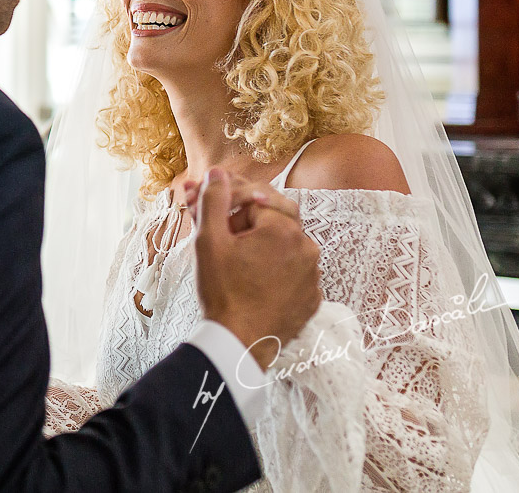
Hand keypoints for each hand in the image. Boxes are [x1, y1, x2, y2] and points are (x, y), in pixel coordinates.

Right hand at [189, 169, 321, 369]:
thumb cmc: (222, 291)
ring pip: (283, 244)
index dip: (228, 199)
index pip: (255, 198)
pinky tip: (251, 276)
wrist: (239, 344)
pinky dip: (274, 267)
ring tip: (233, 255)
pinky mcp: (311, 297)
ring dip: (260, 242)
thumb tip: (217, 173)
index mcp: (283, 228)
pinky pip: (292, 270)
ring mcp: (312, 274)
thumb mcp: (209, 240)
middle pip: (272, 218)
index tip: (206, 206)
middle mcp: (306, 247)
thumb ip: (213, 200)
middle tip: (217, 228)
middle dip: (243, 217)